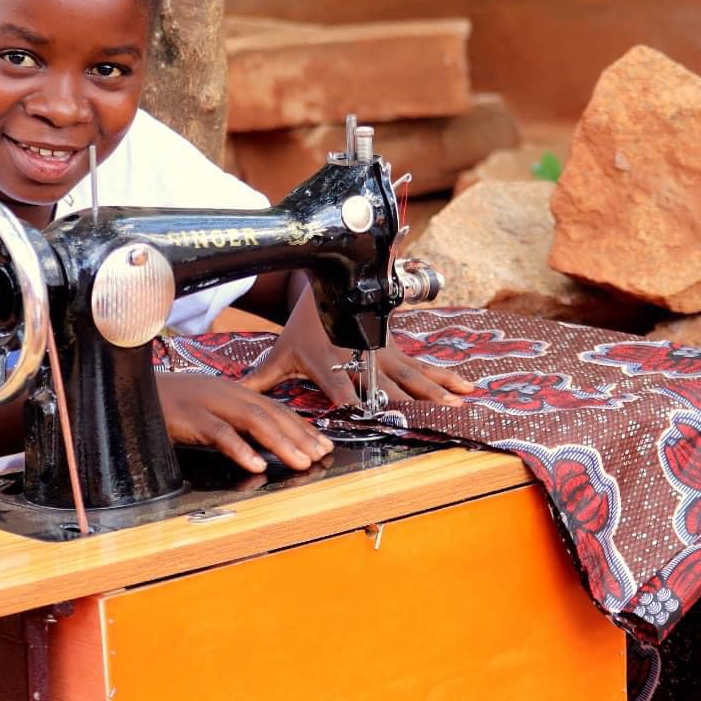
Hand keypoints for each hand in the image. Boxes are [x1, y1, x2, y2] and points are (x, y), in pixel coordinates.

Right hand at [157, 372, 331, 473]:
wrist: (128, 390)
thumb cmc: (168, 405)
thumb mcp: (206, 410)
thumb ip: (232, 423)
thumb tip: (261, 446)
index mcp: (232, 391)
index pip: (274, 408)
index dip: (300, 426)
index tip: (322, 444)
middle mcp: (225, 392)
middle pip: (270, 413)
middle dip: (299, 435)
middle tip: (321, 455)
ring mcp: (207, 402)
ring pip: (252, 421)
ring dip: (280, 443)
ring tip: (300, 462)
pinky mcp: (188, 416)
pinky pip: (218, 433)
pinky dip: (239, 449)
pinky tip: (255, 465)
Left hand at [241, 292, 474, 407]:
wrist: (327, 285)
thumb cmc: (302, 329)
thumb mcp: (280, 353)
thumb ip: (259, 380)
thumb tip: (231, 397)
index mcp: (326, 359)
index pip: (335, 381)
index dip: (345, 393)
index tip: (355, 407)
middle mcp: (359, 356)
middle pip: (384, 381)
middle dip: (405, 399)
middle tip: (427, 415)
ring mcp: (383, 353)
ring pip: (412, 376)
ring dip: (436, 392)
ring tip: (457, 406)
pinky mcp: (397, 351)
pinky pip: (424, 367)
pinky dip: (447, 378)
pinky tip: (469, 388)